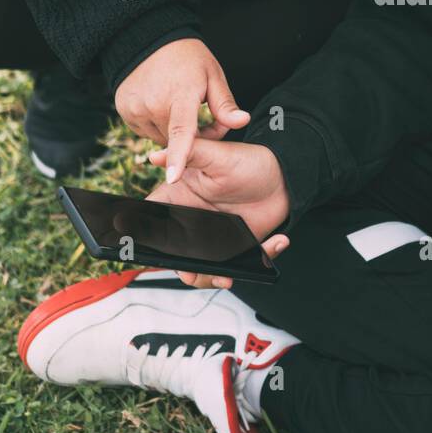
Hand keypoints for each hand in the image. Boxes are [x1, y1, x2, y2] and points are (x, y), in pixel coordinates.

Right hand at [115, 38, 250, 183]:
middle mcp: (153, 104)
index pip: (181, 132)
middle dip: (190, 136)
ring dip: (170, 131)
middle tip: (200, 114)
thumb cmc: (188, 59)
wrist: (149, 39)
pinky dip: (154, 123)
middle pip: (176, 140)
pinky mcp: (123, 109)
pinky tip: (159, 103)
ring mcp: (135, 107)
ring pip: (159, 137)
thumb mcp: (213, 75)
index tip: (173, 179)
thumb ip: (225, 104)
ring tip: (177, 105)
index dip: (179, 157)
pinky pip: (144, 130)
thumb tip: (242, 122)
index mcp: (180, 95)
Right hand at [146, 137, 290, 287]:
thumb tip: (154, 156)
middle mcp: (193, 221)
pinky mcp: (239, 246)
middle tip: (191, 274)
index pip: (154, 221)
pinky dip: (259, 258)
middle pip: (175, 254)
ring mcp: (215, 238)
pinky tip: (276, 241)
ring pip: (204, 268)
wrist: (284, 175)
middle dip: (182, 269)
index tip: (150, 250)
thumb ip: (187, 155)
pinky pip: (242, 263)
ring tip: (226, 277)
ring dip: (212, 277)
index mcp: (179, 199)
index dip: (147, 238)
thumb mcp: (216, 155)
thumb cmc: (246, 161)